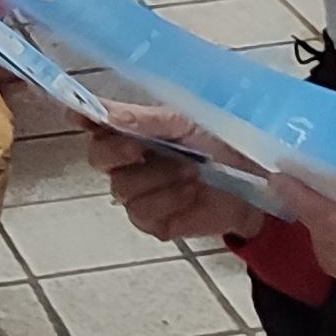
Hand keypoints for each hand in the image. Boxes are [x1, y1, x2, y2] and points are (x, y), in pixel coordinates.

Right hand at [87, 111, 264, 244]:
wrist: (256, 184)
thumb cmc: (221, 143)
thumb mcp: (186, 122)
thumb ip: (145, 120)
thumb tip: (107, 114)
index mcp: (132, 127)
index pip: (94, 120)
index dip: (83, 117)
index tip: (79, 116)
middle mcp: (127, 160)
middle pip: (97, 157)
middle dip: (117, 151)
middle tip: (139, 148)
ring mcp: (138, 193)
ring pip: (122, 188)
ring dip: (158, 178)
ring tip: (191, 171)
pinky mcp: (153, 222)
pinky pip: (144, 213)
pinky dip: (170, 201)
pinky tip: (191, 192)